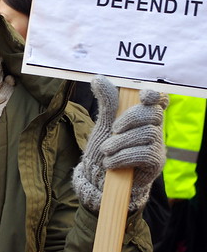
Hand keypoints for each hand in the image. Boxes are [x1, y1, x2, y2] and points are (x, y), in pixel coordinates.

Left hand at [73, 75, 166, 211]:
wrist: (100, 177)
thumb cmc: (104, 148)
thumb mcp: (104, 123)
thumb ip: (107, 102)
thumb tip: (98, 78)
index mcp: (142, 116)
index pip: (158, 100)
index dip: (155, 95)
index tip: (143, 96)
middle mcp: (153, 128)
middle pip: (153, 114)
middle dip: (130, 119)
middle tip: (112, 130)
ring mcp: (157, 145)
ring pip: (148, 134)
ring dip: (122, 141)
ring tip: (106, 150)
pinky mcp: (156, 162)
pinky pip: (146, 153)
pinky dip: (124, 156)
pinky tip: (111, 162)